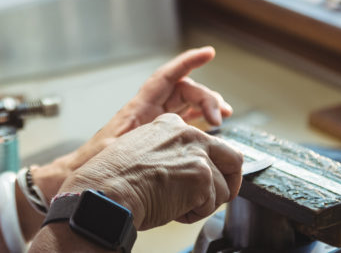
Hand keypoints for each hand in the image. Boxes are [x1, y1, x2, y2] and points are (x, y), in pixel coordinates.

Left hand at [40, 47, 231, 187]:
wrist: (84, 175)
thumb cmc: (93, 163)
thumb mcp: (113, 151)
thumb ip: (130, 145)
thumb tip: (145, 143)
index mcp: (139, 109)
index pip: (167, 77)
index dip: (187, 62)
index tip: (207, 53)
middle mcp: (149, 112)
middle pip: (184, 91)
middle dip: (206, 97)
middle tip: (220, 117)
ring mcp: (154, 123)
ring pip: (186, 104)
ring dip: (206, 107)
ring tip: (222, 117)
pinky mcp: (156, 137)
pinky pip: (182, 121)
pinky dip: (198, 120)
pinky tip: (210, 128)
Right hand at [61, 113, 243, 229]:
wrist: (108, 190)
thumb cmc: (115, 179)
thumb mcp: (142, 150)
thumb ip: (168, 153)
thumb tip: (184, 173)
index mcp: (172, 125)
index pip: (206, 143)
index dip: (205, 166)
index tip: (199, 179)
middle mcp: (189, 134)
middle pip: (232, 157)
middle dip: (229, 180)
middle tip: (213, 196)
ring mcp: (198, 154)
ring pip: (222, 188)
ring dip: (203, 204)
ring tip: (175, 205)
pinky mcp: (202, 176)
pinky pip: (211, 206)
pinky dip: (194, 215)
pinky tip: (172, 210)